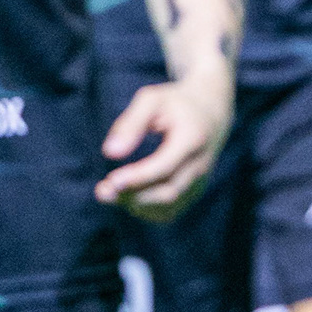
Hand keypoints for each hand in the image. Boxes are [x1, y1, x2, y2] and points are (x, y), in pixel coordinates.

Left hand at [95, 75, 229, 219]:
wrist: (210, 112)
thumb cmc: (174, 104)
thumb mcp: (151, 100)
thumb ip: (130, 124)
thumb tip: (109, 152)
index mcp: (193, 138)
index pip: (166, 167)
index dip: (138, 178)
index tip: (111, 181)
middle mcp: (201, 165)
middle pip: (168, 193)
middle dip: (133, 196)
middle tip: (102, 191)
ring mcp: (200, 182)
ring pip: (168, 206)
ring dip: (135, 205)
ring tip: (107, 193)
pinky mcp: (194, 192)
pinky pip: (170, 211)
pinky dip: (145, 210)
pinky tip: (125, 196)